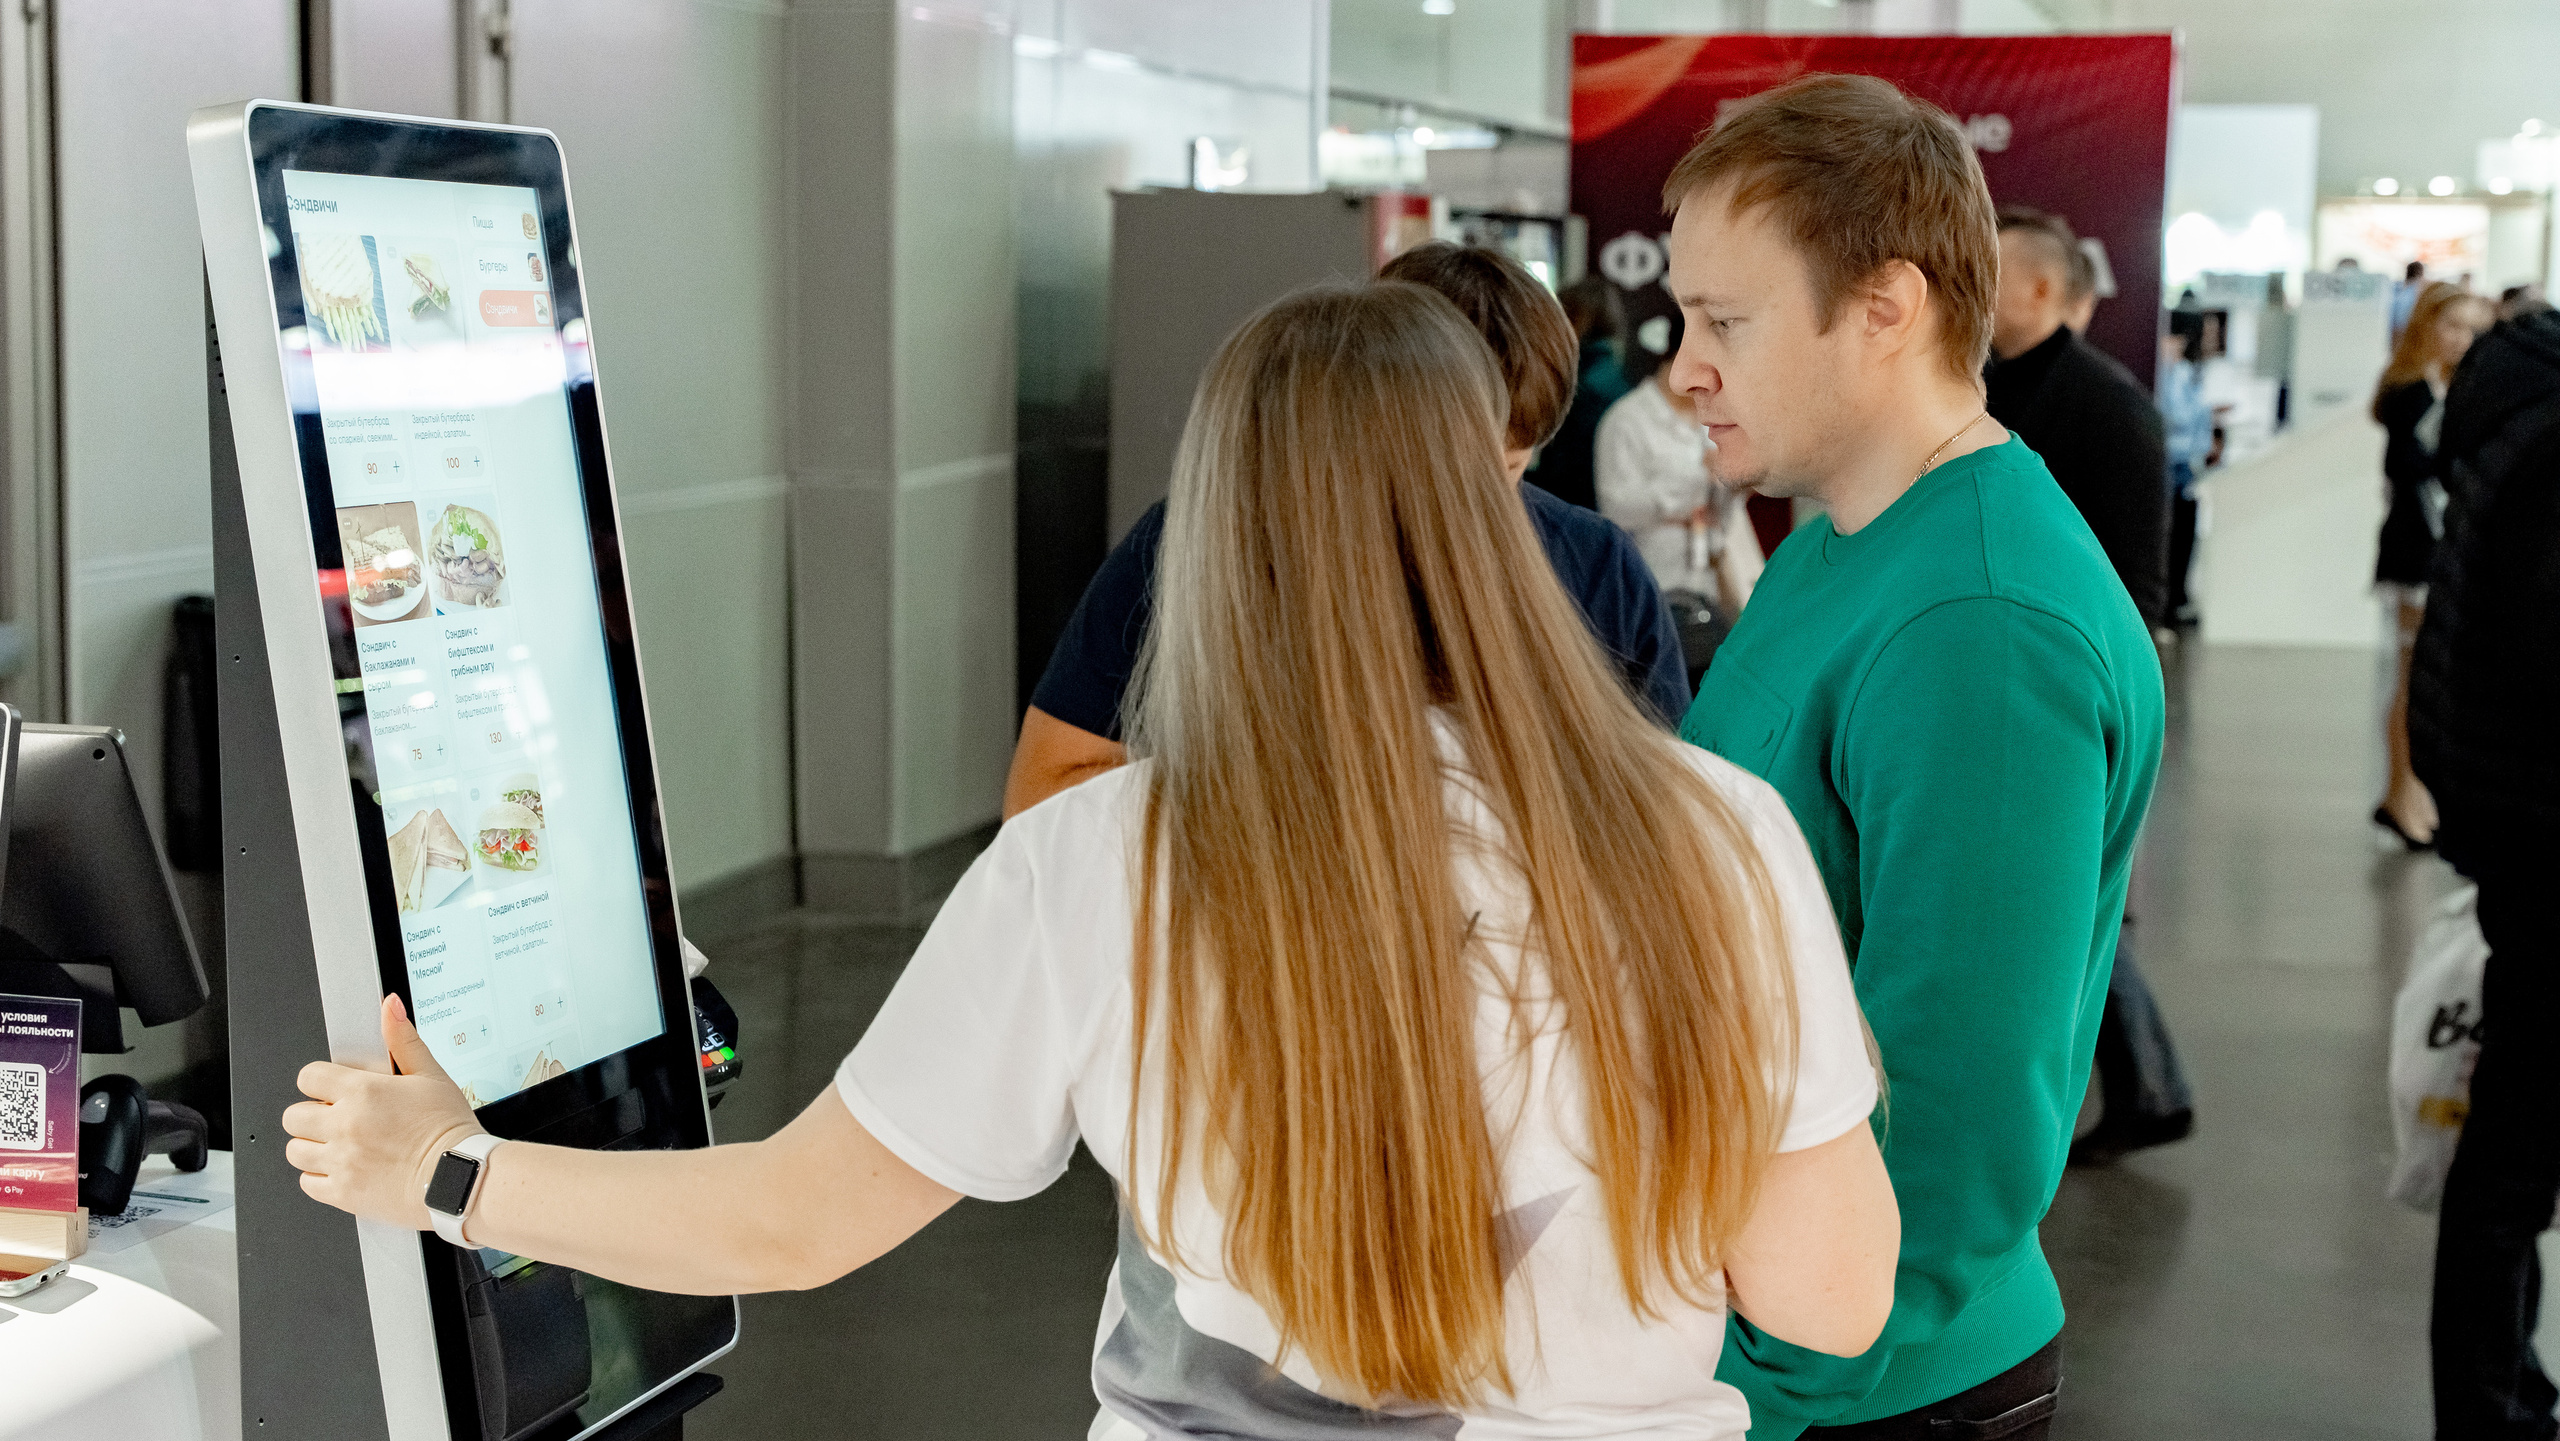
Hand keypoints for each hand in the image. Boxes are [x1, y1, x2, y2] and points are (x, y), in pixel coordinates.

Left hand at [283, 994, 482, 1229]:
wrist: (460, 1178)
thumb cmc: (449, 1129)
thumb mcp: (431, 1075)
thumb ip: (403, 1040)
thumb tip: (390, 1007)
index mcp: (362, 1092)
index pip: (308, 1077)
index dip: (320, 1082)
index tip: (332, 1090)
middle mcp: (344, 1125)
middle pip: (293, 1116)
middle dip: (311, 1116)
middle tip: (336, 1119)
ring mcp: (341, 1161)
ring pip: (295, 1151)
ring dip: (312, 1147)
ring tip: (340, 1145)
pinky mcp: (342, 1193)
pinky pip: (308, 1183)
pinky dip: (320, 1177)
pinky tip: (345, 1168)